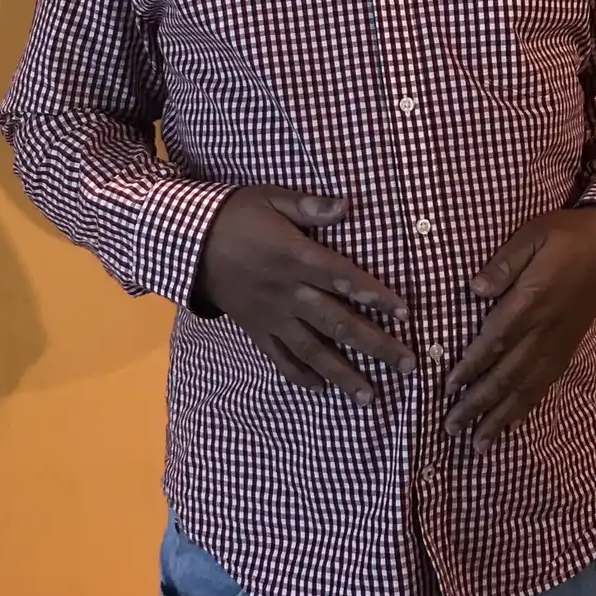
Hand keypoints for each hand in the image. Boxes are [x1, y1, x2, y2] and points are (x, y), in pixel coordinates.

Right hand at [194, 189, 412, 405]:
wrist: (188, 242)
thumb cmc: (235, 215)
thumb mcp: (271, 198)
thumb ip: (310, 206)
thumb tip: (348, 205)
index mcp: (296, 258)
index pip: (344, 279)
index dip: (376, 296)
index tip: (405, 313)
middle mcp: (288, 293)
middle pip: (338, 324)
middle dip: (376, 346)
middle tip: (408, 365)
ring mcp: (272, 317)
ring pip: (313, 351)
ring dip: (344, 375)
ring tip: (371, 397)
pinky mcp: (255, 329)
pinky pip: (280, 358)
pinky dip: (301, 376)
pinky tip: (322, 390)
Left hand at [444, 208, 595, 448]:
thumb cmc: (566, 236)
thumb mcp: (532, 235)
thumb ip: (504, 263)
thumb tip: (475, 289)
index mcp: (532, 302)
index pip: (495, 341)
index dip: (471, 367)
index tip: (448, 387)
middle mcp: (544, 331)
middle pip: (507, 374)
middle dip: (478, 404)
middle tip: (452, 428)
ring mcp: (557, 344)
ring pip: (525, 388)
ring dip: (500, 416)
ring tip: (478, 442)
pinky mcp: (566, 349)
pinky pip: (544, 385)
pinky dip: (526, 408)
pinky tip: (511, 425)